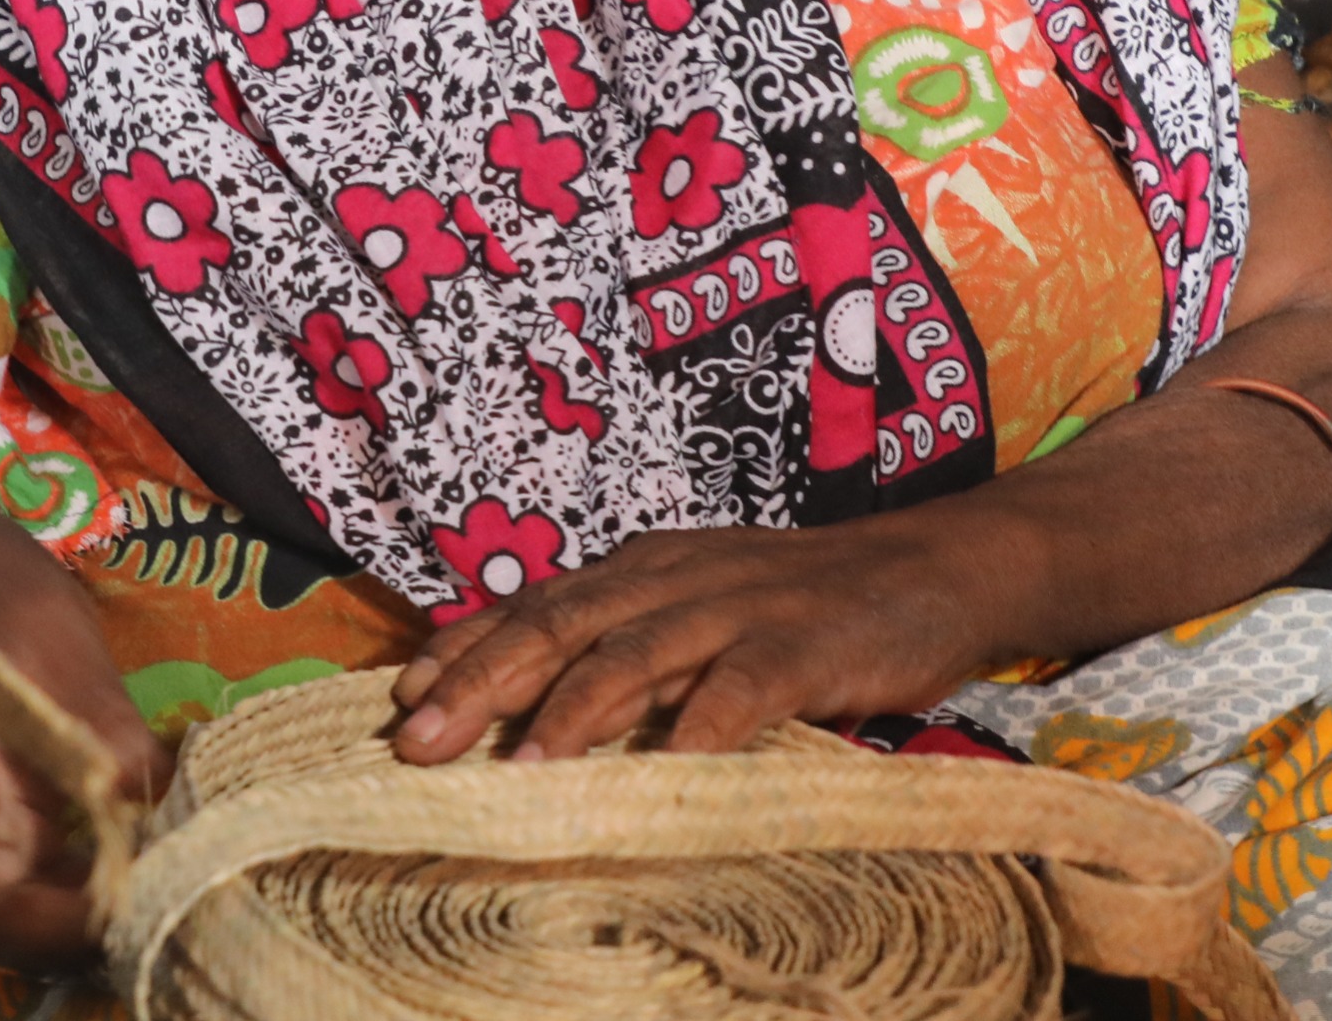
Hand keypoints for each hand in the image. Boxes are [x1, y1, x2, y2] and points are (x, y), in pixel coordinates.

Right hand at [0, 500, 165, 1010]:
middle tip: (182, 899)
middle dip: (88, 931)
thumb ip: (96, 722)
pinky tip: (181, 854)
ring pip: (47, 919)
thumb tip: (158, 794)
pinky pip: (73, 887)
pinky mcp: (28, 840)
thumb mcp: (43, 638)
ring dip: (114, 915)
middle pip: (9, 924)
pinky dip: (124, 884)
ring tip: (196, 882)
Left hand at [385, 511, 1012, 765]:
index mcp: (642, 569)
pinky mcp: (804, 643)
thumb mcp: (699, 605)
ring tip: (522, 765)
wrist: (930, 567)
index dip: (465, 648)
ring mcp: (740, 607)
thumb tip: (530, 707)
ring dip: (575, 710)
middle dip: (483, 683)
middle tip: (418, 739)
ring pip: (638, 652)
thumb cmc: (802, 603)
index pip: (535, 606)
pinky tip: (671, 764)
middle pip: (562, 626)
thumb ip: (628, 644)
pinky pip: (744, 686)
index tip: (400, 695)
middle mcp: (676, 578)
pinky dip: (705, 723)